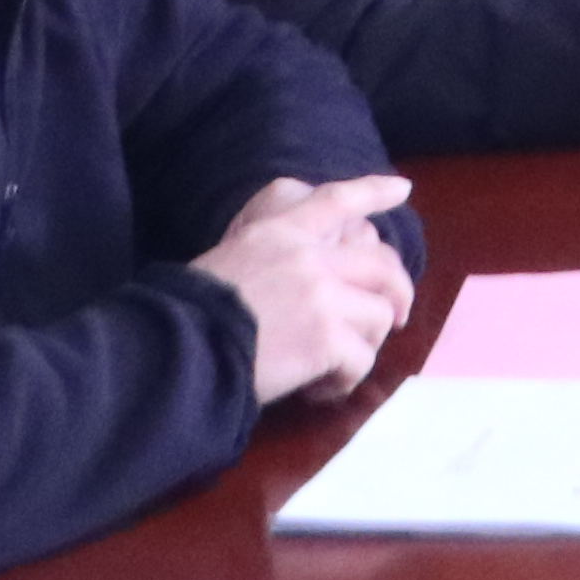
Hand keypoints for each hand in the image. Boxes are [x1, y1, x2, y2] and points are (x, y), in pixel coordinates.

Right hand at [198, 173, 413, 404]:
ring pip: (379, 315)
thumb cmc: (187, 314)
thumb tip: (314, 282)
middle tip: (396, 317)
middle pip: (382, 265)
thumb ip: (274, 260)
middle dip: (398, 292)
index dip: (372, 192)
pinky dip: (345, 380)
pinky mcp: (328, 337)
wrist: (177, 350)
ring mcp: (323, 294)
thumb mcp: (227, 262)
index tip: (402, 190)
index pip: (335, 201)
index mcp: (279, 233)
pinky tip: (318, 390)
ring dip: (363, 345)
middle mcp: (309, 256)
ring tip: (332, 367)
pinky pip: (362, 360)